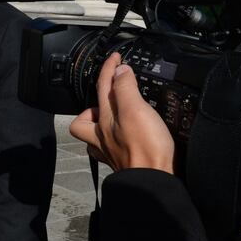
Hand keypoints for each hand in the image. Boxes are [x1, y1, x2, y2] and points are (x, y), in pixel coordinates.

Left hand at [69, 52, 174, 173]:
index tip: (116, 57)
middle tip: (109, 96)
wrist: (154, 183)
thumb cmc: (144, 149)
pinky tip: (122, 140)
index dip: (109, 67)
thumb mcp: (134, 109)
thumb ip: (125, 88)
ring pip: (94, 137)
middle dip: (94, 105)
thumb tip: (119, 70)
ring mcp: (111, 151)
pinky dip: (113, 142)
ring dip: (99, 126)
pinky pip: (110, 150)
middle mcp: (103, 136)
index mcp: (104, 120)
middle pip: (86, 118)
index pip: (102, 86)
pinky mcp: (124, 162)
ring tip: (112, 118)